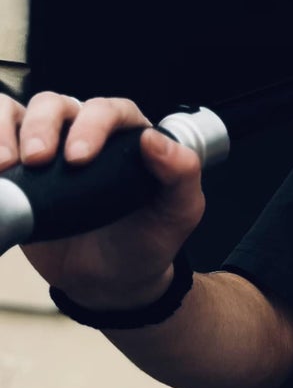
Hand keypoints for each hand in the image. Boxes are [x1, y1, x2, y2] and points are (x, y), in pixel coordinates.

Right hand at [3, 90, 204, 305]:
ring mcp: (49, 148)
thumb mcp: (178, 213)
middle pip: (56, 105)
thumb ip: (181, 175)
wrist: (107, 282)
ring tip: (5, 165)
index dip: (92, 125)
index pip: (109, 110)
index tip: (78, 158)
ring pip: (20, 113)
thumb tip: (155, 140)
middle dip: (42, 126)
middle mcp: (85, 133)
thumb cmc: (146, 241)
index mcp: (128, 136)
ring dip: (5, 129)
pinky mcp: (20, 170)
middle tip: (36, 160)